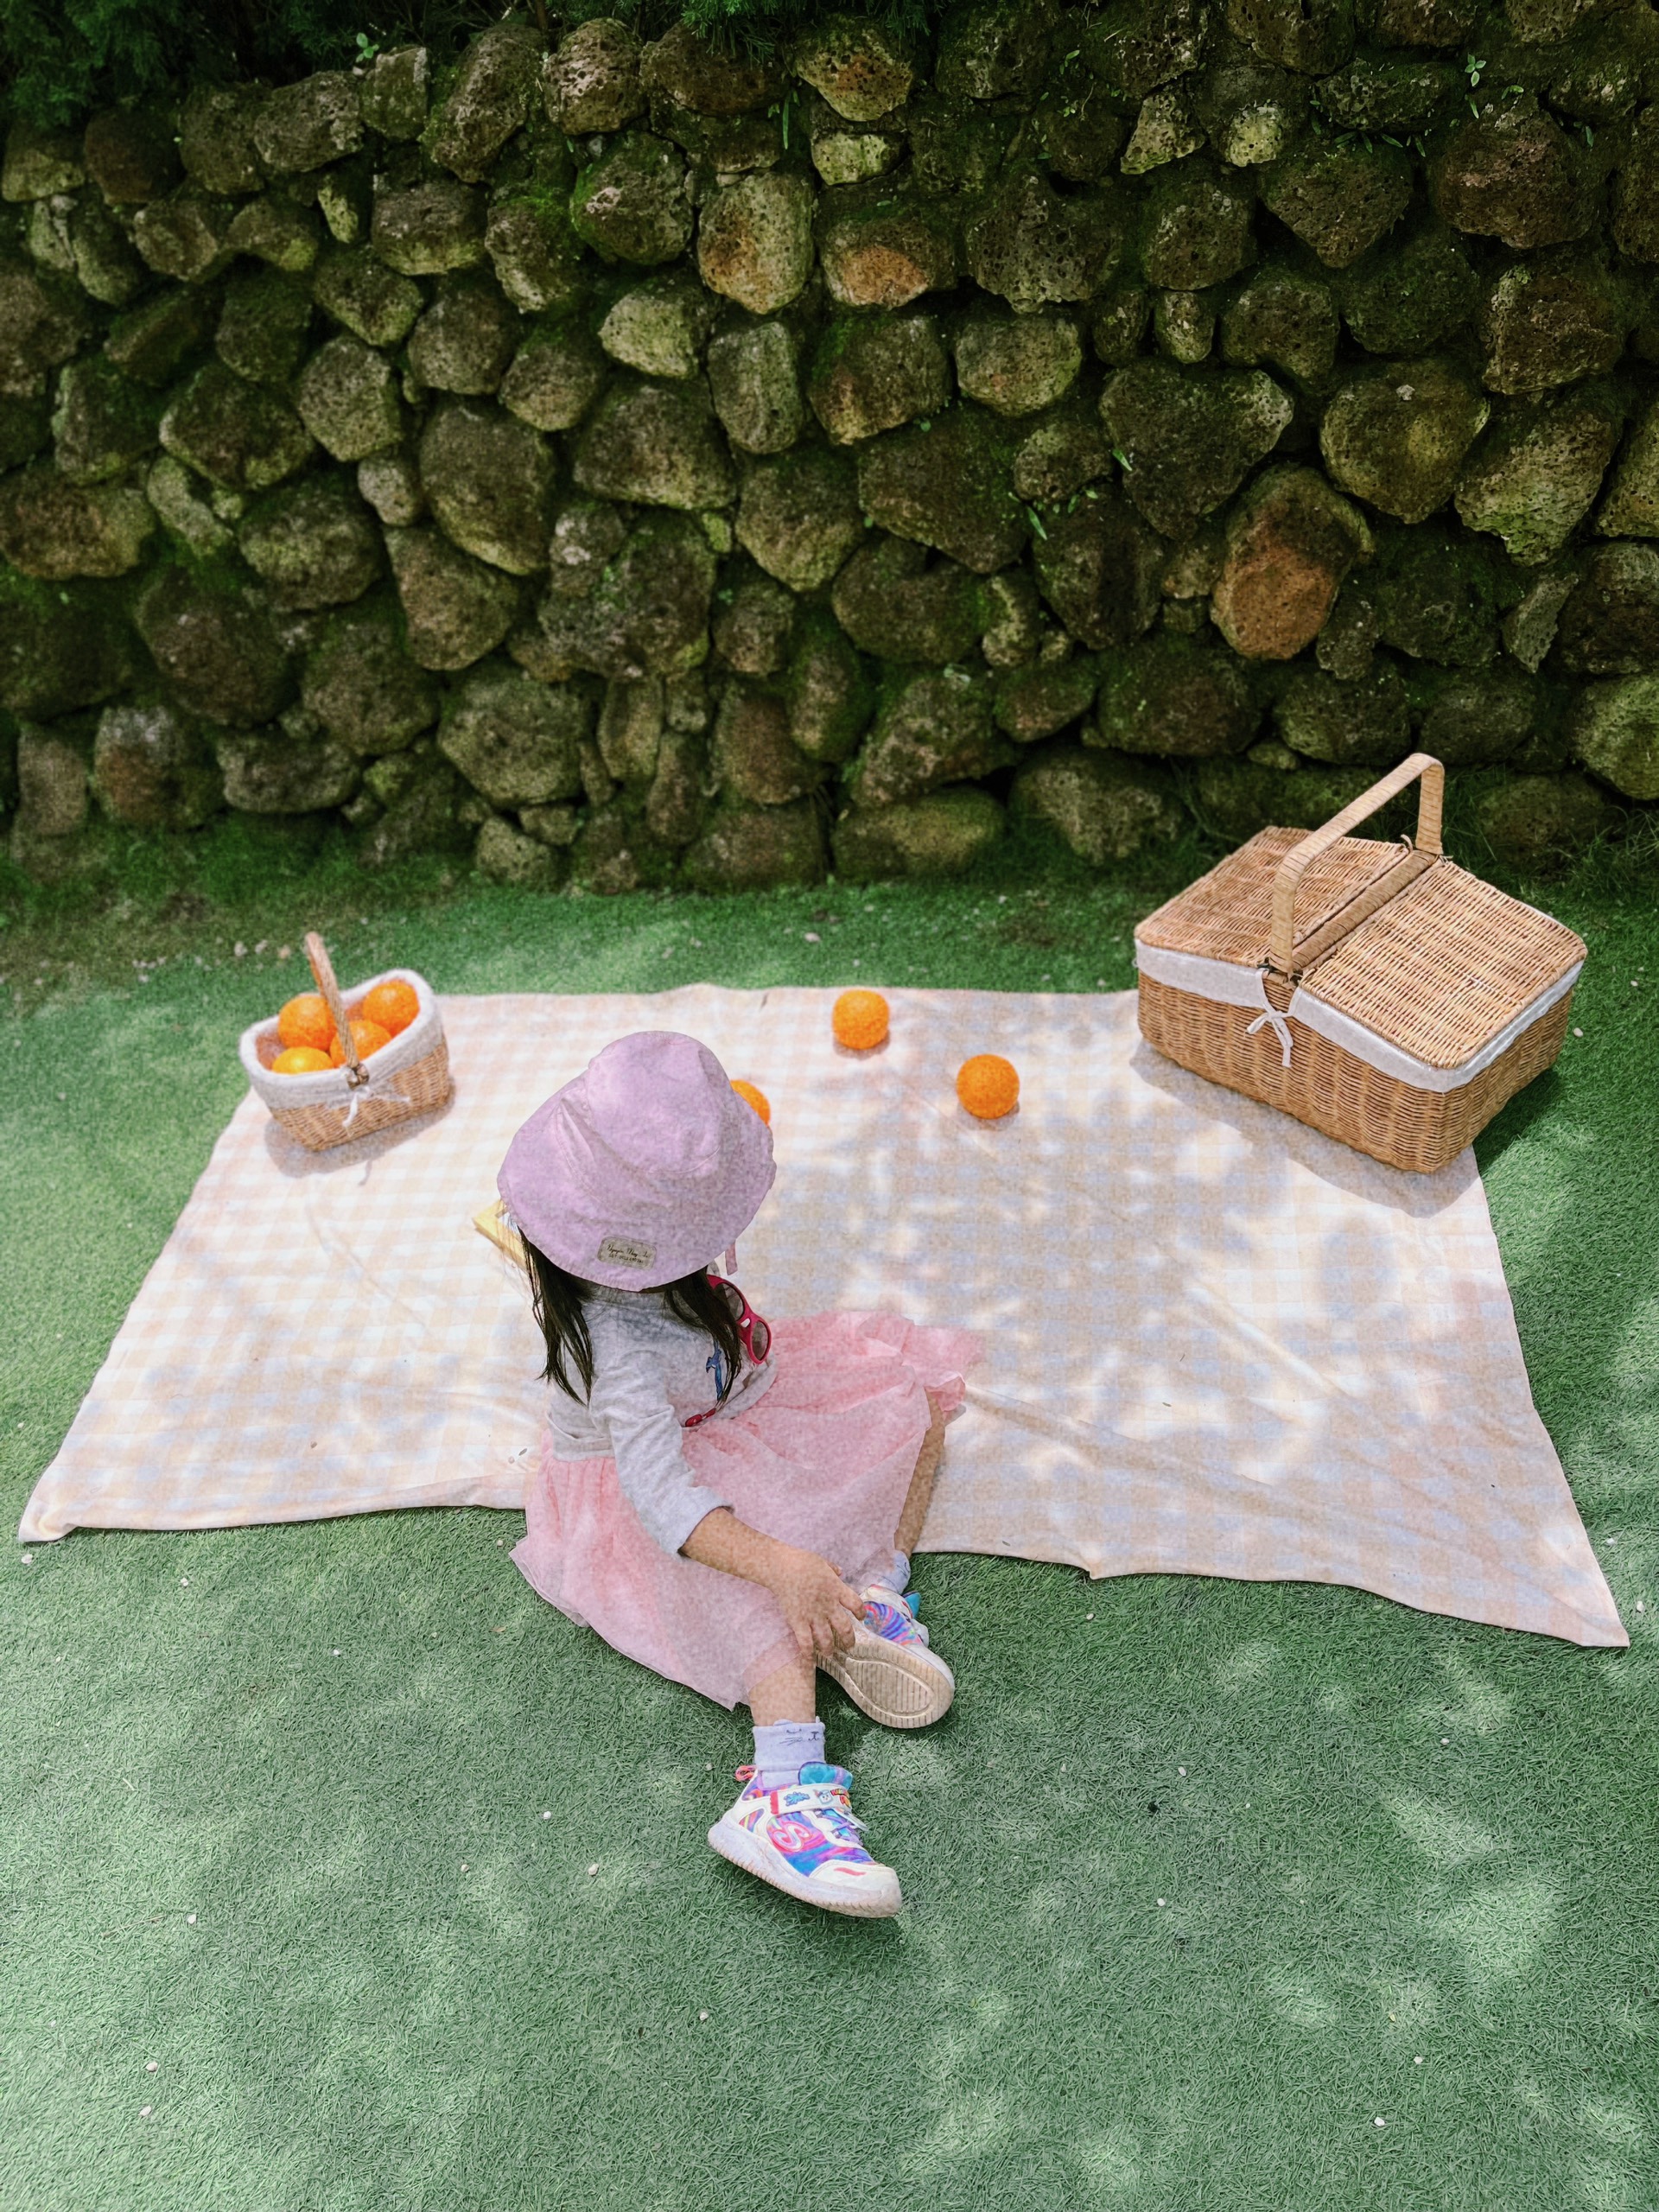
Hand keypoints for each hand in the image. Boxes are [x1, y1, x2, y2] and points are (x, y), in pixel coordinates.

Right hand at [764, 1545, 865, 1663]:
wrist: (781, 1567)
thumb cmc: (802, 1561)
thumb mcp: (823, 1562)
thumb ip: (833, 1569)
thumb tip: (840, 1571)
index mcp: (836, 1589)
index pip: (856, 1604)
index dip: (861, 1613)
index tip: (862, 1617)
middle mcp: (828, 1605)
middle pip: (844, 1627)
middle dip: (848, 1639)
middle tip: (849, 1646)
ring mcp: (813, 1615)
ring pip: (826, 1639)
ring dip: (830, 1648)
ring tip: (830, 1653)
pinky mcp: (798, 1621)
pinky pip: (805, 1642)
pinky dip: (808, 1653)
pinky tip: (810, 1659)